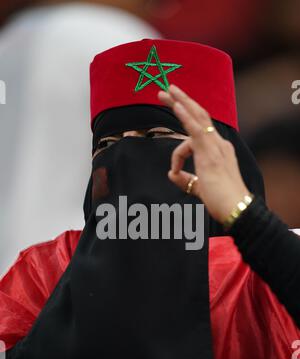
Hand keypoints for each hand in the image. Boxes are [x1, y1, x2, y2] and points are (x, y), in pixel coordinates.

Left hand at [158, 85, 250, 223]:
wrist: (235, 208)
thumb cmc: (221, 201)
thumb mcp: (199, 188)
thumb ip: (186, 180)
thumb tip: (171, 174)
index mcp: (219, 150)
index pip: (193, 139)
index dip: (178, 154)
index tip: (173, 172)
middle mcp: (218, 144)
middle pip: (199, 116)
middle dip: (182, 101)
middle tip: (166, 91)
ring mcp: (215, 146)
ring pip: (197, 117)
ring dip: (180, 102)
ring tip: (165, 91)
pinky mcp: (210, 152)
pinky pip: (196, 128)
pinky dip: (185, 116)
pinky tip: (175, 105)